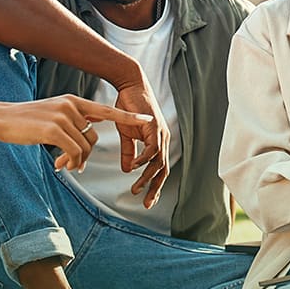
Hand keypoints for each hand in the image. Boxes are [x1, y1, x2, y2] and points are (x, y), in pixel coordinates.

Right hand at [0, 95, 151, 171]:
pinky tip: (60, 166)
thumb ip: (73, 122)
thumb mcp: (53, 115)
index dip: (127, 116)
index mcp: (73, 101)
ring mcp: (63, 116)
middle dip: (85, 155)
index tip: (147, 119)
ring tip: (63, 166)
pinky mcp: (54, 129)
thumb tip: (89, 135)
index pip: (106, 110)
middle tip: (73, 166)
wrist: (1, 118)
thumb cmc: (26, 121)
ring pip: (84, 146)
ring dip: (76, 161)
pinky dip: (70, 162)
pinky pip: (74, 151)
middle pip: (93, 136)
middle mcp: (71, 106)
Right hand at [112, 82, 170, 207]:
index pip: (159, 169)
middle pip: (163, 170)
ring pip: (159, 162)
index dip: (154, 185)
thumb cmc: (127, 108)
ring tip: (136, 188)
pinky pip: (152, 148)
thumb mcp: (126, 134)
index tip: (146, 200)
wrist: (129, 86)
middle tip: (146, 203)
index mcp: (157, 143)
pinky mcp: (154, 126)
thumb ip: (128, 152)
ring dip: (147, 177)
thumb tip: (128, 170)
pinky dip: (144, 160)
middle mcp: (162, 140)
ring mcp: (160, 133)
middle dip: (155, 188)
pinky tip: (135, 168)